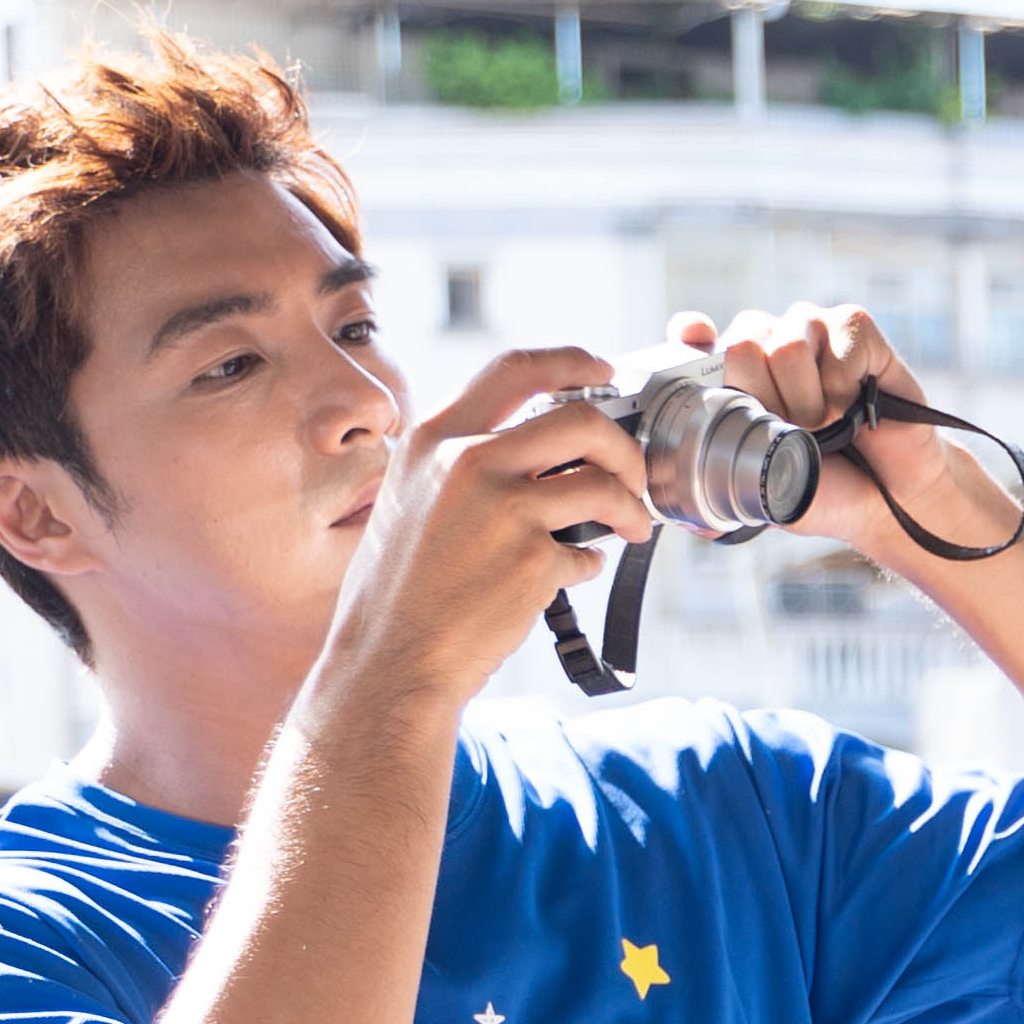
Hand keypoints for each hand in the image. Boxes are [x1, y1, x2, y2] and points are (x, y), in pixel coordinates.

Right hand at [317, 349, 647, 709]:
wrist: (391, 660)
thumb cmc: (399, 591)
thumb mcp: (411, 499)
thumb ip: (461, 466)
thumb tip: (537, 455)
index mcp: (433, 438)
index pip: (514, 369)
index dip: (571, 362)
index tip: (603, 372)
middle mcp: (466, 461)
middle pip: (580, 420)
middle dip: (623, 446)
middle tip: (632, 475)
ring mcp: (503, 509)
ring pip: (602, 483)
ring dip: (630, 508)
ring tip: (631, 529)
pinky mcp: (533, 559)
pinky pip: (589, 553)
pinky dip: (589, 565)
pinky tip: (570, 576)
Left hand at [674, 306, 1023, 570]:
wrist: (892, 501)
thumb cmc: (830, 492)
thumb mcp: (766, 494)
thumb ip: (727, 491)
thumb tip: (692, 525)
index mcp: (741, 378)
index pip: (700, 337)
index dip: (693, 336)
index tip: (696, 341)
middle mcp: (772, 346)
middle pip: (743, 339)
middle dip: (765, 397)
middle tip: (795, 431)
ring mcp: (815, 332)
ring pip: (789, 343)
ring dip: (809, 399)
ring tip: (829, 424)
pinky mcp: (856, 329)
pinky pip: (839, 339)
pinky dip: (846, 382)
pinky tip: (857, 403)